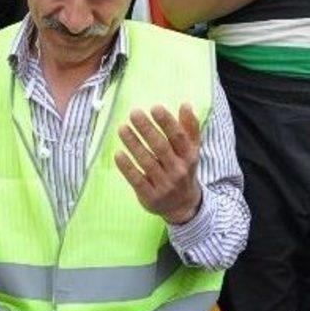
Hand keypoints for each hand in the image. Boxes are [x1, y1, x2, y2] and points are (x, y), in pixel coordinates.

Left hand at [115, 104, 201, 224]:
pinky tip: (118, 154)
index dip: (167, 122)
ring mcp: (164, 185)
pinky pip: (137, 180)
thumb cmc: (183, 170)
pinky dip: (127, 167)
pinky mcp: (150, 196)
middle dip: (147, 129)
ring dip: (134, 144)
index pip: (178, 137)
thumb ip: (189, 128)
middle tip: (134, 113)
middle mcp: (178, 171)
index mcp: (189, 156)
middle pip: (161, 147)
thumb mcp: (191, 150)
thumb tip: (186, 104)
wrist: (183, 206)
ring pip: (147, 162)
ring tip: (122, 128)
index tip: (155, 108)